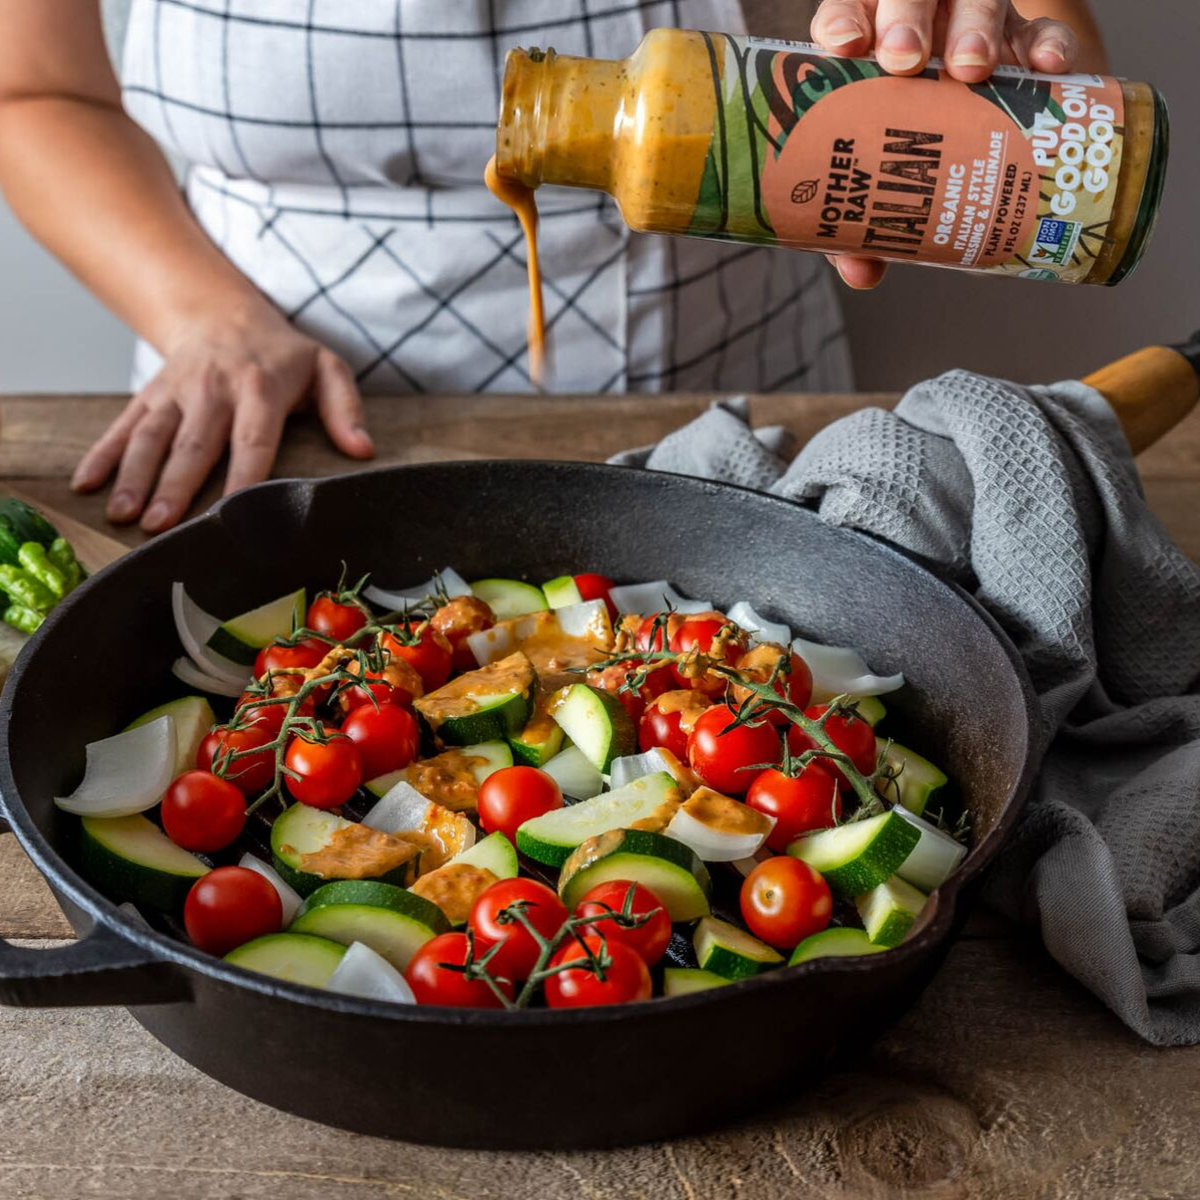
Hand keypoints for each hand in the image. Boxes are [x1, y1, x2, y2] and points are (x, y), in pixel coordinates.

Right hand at [72, 309, 374, 531]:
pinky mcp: (150, 395)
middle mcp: (213, 389)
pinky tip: (86, 485)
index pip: (253, 440)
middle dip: (175, 486)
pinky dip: (103, 454)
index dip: (244, 477)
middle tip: (159, 526)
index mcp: (260, 387)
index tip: (235, 512)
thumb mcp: (326, 368)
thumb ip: (345, 408)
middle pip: (194, 444)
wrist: (223, 313)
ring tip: (124, 515)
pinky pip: (123, 425)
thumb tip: (363, 449)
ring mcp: (176, 392)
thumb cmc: (283, 356)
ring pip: (152, 436)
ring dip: (135, 476)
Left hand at [811, 0, 1081, 289]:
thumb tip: (862, 272)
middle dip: (906, 24)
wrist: (952, 137)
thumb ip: (855, 225)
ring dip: (973, 29)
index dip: (844, 24)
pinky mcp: (1021, 37)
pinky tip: (1046, 68)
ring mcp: (970, 22)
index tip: (846, 46)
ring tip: (972, 69)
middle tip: (906, 62)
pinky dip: (1046, 45)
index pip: (846, 16)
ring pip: (976, 0)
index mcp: (863, 46)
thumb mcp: (870, 185)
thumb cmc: (893, 159)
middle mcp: (915, 22)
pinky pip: (1041, 29)